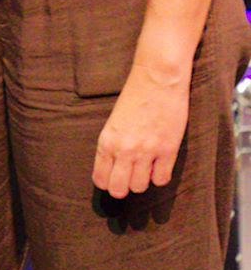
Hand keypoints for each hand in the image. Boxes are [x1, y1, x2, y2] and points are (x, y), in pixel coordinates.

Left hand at [92, 62, 190, 196]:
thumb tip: (114, 167)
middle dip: (122, 188)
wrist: (157, 80)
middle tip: (128, 179)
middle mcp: (124, 149)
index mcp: (106, 141)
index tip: (112, 179)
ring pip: (140, 187)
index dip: (107, 182)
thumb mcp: (114, 122)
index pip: (100, 178)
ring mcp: (147, 151)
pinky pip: (161, 180)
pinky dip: (159, 176)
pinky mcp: (168, 150)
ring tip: (144, 168)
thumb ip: (113, 144)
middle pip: (119, 189)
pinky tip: (158, 165)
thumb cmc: (134, 97)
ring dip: (142, 181)